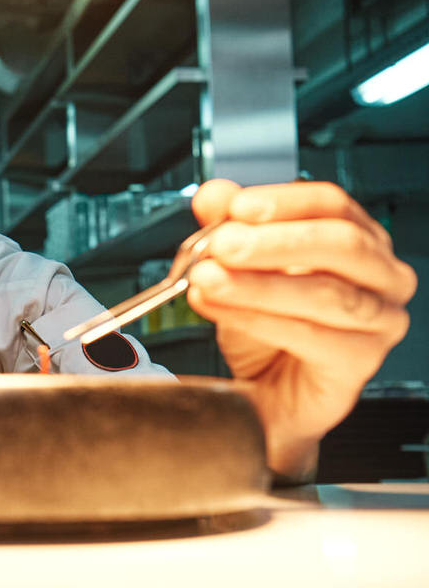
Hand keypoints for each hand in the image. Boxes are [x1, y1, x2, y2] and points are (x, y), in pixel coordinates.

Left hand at [187, 180, 416, 480]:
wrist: (265, 390)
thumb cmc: (264, 327)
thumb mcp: (236, 269)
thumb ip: (226, 228)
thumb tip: (213, 197)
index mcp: (356, 239)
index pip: (332, 204)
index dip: (284, 201)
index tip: (238, 206)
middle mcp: (379, 276)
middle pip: (340, 243)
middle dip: (274, 242)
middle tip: (222, 245)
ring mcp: (379, 320)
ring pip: (325, 292)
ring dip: (258, 285)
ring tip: (208, 280)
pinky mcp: (360, 361)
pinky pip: (312, 336)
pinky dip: (258, 320)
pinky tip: (222, 310)